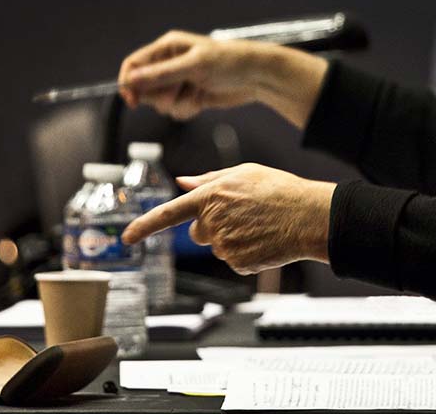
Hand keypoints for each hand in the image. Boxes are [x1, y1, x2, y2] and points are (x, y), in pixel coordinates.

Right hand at [117, 30, 261, 119]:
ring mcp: (180, 81)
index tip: (132, 100)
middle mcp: (170, 63)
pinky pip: (175, 110)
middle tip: (179, 91)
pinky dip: (187, 109)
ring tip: (196, 93)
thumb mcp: (194, 66)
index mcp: (167, 47)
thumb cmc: (230, 61)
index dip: (129, 82)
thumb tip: (132, 79)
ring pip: (161, 103)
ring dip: (177, 104)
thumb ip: (162, 74)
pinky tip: (202, 101)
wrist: (257, 77)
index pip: (134, 64)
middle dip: (160, 95)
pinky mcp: (189, 96)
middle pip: (145, 88)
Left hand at [121, 163, 334, 274]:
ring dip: (233, 238)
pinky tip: (265, 240)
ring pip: (218, 247)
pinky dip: (246, 253)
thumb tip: (182, 180)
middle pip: (198, 232)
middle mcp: (212, 222)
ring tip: (260, 225)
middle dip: (212, 227)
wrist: (309, 216)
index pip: (168, 214)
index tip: (126, 238)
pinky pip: (234, 260)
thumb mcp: (244, 173)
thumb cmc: (280, 190)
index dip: (144, 227)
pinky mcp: (238, 263)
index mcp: (210, 196)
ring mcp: (224, 245)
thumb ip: (209, 179)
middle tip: (242, 216)